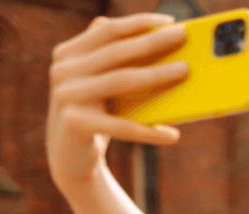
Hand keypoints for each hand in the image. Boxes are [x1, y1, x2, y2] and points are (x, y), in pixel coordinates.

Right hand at [47, 14, 187, 194]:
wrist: (69, 157)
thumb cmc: (96, 114)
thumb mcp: (99, 83)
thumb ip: (113, 58)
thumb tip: (157, 35)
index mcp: (68, 54)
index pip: (107, 30)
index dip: (139, 23)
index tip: (170, 21)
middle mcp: (63, 71)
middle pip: (117, 52)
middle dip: (153, 42)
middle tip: (183, 37)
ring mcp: (67, 96)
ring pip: (122, 81)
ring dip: (157, 75)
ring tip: (185, 71)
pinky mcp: (76, 124)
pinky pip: (123, 126)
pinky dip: (150, 131)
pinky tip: (173, 135)